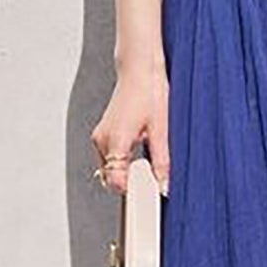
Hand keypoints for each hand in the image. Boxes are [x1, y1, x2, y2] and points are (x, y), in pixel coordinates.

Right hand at [91, 75, 170, 195]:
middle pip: (112, 177)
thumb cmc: (150, 92)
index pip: (116, 181)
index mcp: (115, 140)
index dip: (132, 191)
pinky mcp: (104, 134)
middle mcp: (102, 140)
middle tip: (153, 179)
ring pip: (110, 168)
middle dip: (131, 182)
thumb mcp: (162, 130)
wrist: (140, 69)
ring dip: (127, 172)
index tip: (148, 196)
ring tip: (147, 160)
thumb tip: (165, 185)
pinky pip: (110, 158)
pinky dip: (123, 162)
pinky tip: (139, 152)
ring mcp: (100, 137)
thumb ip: (162, 162)